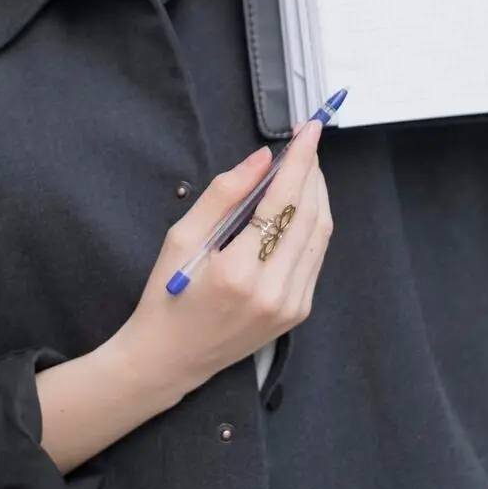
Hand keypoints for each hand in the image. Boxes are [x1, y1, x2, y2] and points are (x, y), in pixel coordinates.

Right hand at [118, 121, 332, 405]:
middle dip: (312, 173)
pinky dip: (313, 225)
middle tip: (305, 144)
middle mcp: (272, 290)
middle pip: (310, 215)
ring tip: (305, 169)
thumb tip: (261, 159)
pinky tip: (300, 207)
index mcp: (239, 271)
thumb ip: (223, 194)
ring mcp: (290, 305)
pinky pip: (315, 258)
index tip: (309, 130)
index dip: (300, 161)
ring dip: (318, 196)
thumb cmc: (168, 296)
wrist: (169, 358)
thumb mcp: (181, 237)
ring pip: (320, 236)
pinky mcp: (297, 312)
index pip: (283, 202)